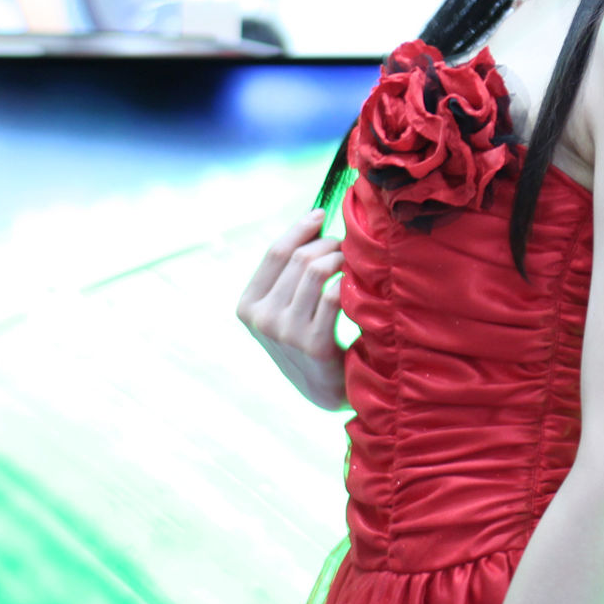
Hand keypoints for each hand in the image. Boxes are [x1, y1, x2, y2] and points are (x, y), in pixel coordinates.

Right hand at [235, 207, 348, 410]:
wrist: (328, 389)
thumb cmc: (310, 337)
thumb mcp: (286, 305)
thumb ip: (291, 269)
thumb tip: (314, 216)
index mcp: (248, 306)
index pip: (275, 252)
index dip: (300, 228)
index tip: (321, 214)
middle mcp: (261, 319)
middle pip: (299, 259)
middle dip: (327, 244)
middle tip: (345, 247)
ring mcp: (285, 333)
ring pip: (315, 271)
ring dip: (339, 259)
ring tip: (351, 263)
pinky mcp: (313, 344)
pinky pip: (333, 295)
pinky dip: (347, 282)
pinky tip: (355, 283)